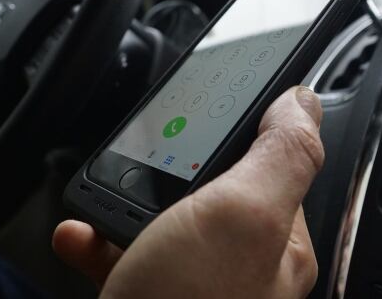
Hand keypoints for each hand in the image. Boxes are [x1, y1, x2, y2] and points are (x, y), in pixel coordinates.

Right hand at [53, 86, 324, 298]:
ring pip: (165, 220)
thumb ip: (281, 155)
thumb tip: (303, 102)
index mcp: (279, 242)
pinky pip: (126, 256)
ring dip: (128, 200)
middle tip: (149, 152)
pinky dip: (99, 241)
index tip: (218, 102)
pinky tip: (78, 235)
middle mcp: (241, 266)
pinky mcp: (151, 298)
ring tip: (104, 190)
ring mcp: (194, 285)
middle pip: (214, 189)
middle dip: (176, 167)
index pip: (278, 165)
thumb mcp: (241, 215)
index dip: (251, 130)